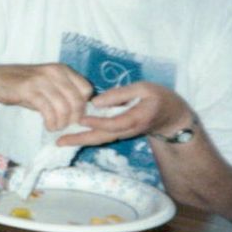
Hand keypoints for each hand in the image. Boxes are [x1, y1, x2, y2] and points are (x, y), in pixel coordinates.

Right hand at [0, 63, 92, 131]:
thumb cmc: (23, 86)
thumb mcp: (47, 86)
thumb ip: (63, 95)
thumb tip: (80, 113)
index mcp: (62, 69)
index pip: (86, 89)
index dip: (83, 105)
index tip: (74, 116)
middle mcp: (54, 72)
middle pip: (77, 100)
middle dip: (74, 118)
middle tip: (65, 126)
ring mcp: (42, 80)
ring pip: (64, 107)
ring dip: (62, 122)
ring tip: (55, 127)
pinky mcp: (29, 89)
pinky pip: (48, 110)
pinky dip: (51, 122)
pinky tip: (48, 125)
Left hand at [58, 82, 192, 147]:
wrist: (172, 117)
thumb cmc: (159, 97)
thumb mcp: (144, 89)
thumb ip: (120, 94)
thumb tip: (96, 102)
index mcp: (135, 118)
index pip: (113, 123)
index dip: (97, 122)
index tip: (81, 119)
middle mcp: (127, 130)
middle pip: (101, 137)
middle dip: (80, 140)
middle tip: (60, 142)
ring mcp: (123, 134)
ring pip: (100, 139)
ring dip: (80, 141)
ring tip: (61, 142)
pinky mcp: (119, 133)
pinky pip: (102, 137)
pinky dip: (87, 137)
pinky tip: (73, 136)